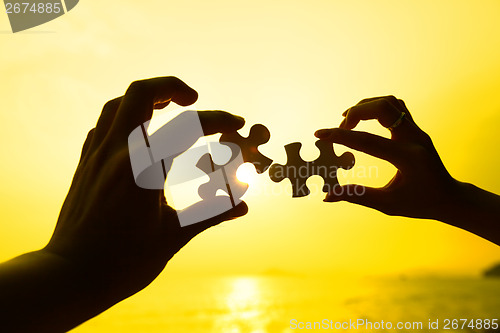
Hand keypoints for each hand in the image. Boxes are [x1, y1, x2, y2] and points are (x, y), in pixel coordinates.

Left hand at [45, 77, 247, 303]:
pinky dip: (127, 117)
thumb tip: (244, 205)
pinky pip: (104, 125)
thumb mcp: (173, 236)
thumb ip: (211, 213)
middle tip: (193, 98)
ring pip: (118, 104)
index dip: (218, 120)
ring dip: (146, 98)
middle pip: (141, 94)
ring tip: (168, 107)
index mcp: (143, 170)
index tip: (237, 123)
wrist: (70, 277)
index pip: (187, 126)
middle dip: (172, 86)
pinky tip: (140, 134)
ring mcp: (97, 156)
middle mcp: (117, 154)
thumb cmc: (123, 262)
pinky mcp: (86, 165)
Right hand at [315, 95, 499, 244]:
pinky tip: (364, 119)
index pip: (367, 141)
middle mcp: (415, 138)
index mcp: (407, 158)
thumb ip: (357, 196)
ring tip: (348, 121)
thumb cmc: (420, 204)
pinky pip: (395, 107)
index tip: (320, 134)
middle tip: (340, 127)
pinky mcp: (416, 129)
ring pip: (390, 102)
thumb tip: (328, 196)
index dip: (340, 136)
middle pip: (383, 107)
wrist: (449, 198)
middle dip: (356, 112)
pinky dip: (376, 107)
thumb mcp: (387, 205)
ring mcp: (417, 131)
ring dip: (366, 106)